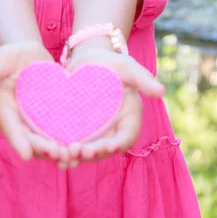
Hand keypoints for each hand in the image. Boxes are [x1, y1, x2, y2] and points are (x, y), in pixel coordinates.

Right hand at [0, 40, 70, 163]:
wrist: (30, 54)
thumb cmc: (13, 53)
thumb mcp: (3, 57)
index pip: (8, 125)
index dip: (17, 140)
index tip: (26, 154)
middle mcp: (13, 119)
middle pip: (27, 138)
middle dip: (42, 149)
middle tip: (60, 154)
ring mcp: (29, 122)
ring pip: (41, 142)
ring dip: (54, 153)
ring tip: (71, 157)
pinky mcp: (44, 121)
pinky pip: (52, 136)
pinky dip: (63, 145)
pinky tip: (79, 151)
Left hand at [63, 47, 164, 168]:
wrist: (88, 59)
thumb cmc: (112, 62)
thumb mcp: (127, 67)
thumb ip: (142, 78)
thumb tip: (161, 90)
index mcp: (129, 118)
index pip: (126, 137)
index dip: (118, 144)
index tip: (109, 146)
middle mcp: (114, 129)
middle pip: (105, 149)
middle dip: (93, 153)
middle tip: (79, 152)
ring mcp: (97, 132)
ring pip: (88, 151)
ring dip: (77, 157)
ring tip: (64, 157)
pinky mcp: (79, 129)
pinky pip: (75, 144)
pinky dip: (66, 152)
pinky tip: (55, 155)